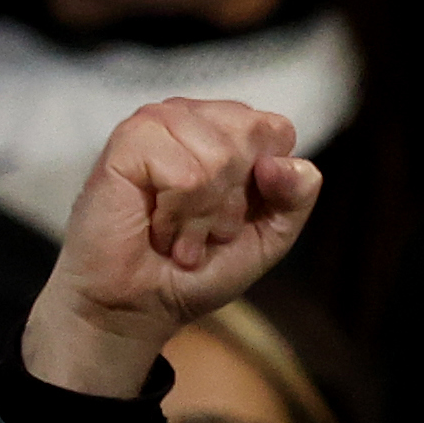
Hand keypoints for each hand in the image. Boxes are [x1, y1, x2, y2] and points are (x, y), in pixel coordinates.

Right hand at [28, 97, 322, 396]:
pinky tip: (156, 227)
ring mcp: (157, 123)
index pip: (276, 131)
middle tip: (198, 229)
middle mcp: (192, 117)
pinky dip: (176, 215)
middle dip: (230, 202)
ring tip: (175, 232)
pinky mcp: (128, 141)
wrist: (138, 306)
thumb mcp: (269, 237)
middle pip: (250, 139)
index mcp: (227, 129)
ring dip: (200, 215)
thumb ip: (296, 196)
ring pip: (217, 157)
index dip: (263, 186)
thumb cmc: (196, 269)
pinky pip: (185, 174)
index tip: (229, 216)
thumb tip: (282, 162)